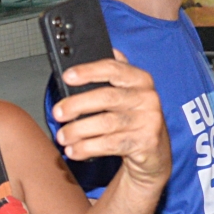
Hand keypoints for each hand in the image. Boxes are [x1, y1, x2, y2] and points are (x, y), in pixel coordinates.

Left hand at [49, 54, 169, 188]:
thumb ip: (110, 76)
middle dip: (77, 104)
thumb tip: (79, 60)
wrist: (155, 153)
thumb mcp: (127, 95)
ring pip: (106, 123)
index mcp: (141, 79)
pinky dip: (87, 148)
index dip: (88, 71)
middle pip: (106, 97)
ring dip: (78, 131)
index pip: (113, 68)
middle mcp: (147, 98)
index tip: (67, 77)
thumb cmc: (133, 119)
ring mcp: (148, 121)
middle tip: (58, 113)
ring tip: (62, 136)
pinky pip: (109, 144)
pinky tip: (74, 150)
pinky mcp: (145, 143)